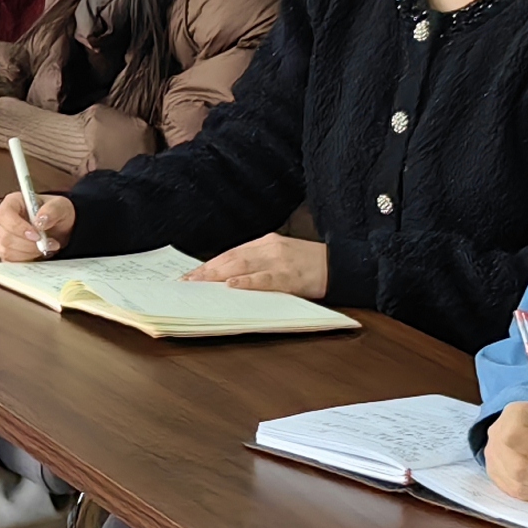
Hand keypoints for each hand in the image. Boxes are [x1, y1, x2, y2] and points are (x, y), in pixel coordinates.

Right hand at [0, 192, 72, 263]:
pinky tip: (39, 253)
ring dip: (30, 252)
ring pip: (8, 251)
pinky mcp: (7, 253)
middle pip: (6, 237)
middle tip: (47, 243)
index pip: (4, 215)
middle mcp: (4, 221)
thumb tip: (40, 221)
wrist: (60, 229)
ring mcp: (3, 238)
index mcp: (12, 203)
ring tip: (46, 247)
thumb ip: (53, 210)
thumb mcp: (61, 206)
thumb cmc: (57, 213)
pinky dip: (28, 259)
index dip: (18, 227)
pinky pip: (11, 261)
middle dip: (29, 244)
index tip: (36, 235)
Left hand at [186, 234, 329, 299]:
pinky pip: (265, 279)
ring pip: (242, 265)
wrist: (342, 265)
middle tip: (185, 282)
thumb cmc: (309, 265)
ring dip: (217, 275)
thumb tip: (229, 278)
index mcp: (266, 243)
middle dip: (206, 271)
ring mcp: (280, 260)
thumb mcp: (282, 258)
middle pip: (231, 258)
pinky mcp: (291, 275)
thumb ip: (259, 264)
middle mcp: (270, 248)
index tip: (189, 275)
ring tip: (198, 283)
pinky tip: (232, 285)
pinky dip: (247, 282)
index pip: (230, 253)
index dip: (208, 264)